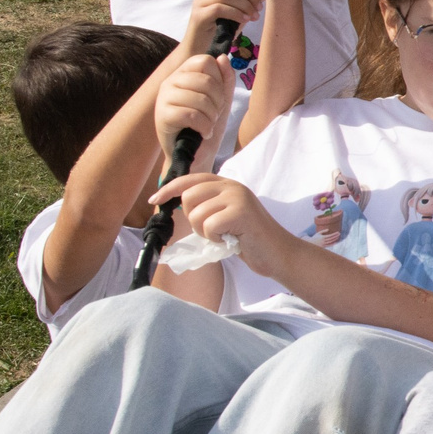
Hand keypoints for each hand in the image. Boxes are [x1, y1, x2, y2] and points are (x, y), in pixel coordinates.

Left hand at [152, 172, 288, 271]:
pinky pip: (209, 226)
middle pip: (189, 197)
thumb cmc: (249, 239)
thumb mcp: (224, 216)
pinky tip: (231, 240)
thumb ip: (206, 206)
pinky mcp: (240, 212)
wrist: (277, 253)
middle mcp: (232, 186)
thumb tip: (175, 203)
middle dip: (193, 219)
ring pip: (196, 214)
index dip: (170, 188)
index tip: (155, 199)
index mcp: (227, 184)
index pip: (191, 179)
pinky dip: (215, 238)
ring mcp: (237, 197)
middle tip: (212, 230)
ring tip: (224, 235)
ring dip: (205, 232)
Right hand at [156, 52, 234, 155]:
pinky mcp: (162, 116)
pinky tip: (203, 133)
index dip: (218, 79)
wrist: (195, 155)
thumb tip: (223, 57)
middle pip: (205, 80)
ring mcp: (163, 98)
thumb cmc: (206, 125)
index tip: (217, 97)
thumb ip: (225, 79)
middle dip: (218, 102)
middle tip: (214, 115)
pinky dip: (204, 126)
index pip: (205, 60)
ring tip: (208, 124)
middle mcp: (170, 81)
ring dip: (211, 116)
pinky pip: (191, 115)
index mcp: (183, 74)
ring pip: (199, 98)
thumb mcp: (221, 101)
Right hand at [183, 0, 263, 54]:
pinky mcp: (199, 15)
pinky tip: (244, 20)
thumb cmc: (224, 26)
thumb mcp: (244, 8)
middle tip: (259, 8)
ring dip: (245, 4)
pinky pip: (219, 8)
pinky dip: (236, 13)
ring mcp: (201, 1)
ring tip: (254, 16)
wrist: (204, 47)